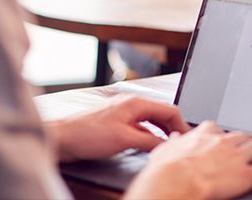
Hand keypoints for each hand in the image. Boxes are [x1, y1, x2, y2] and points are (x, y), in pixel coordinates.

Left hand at [48, 95, 189, 161]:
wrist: (63, 139)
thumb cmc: (88, 134)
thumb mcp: (124, 139)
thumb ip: (149, 141)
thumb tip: (168, 145)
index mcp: (136, 103)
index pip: (169, 110)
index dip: (181, 125)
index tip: (188, 139)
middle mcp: (131, 105)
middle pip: (161, 115)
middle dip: (172, 129)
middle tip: (180, 145)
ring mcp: (123, 115)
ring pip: (150, 123)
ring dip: (160, 134)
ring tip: (167, 147)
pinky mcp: (115, 125)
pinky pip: (139, 129)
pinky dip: (147, 138)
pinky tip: (148, 148)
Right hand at [125, 121, 251, 199]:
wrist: (175, 183)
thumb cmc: (165, 172)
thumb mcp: (163, 151)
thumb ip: (172, 144)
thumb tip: (174, 139)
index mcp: (203, 136)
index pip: (215, 128)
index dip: (221, 133)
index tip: (222, 136)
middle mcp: (222, 142)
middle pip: (242, 136)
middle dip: (249, 140)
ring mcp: (236, 157)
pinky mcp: (247, 175)